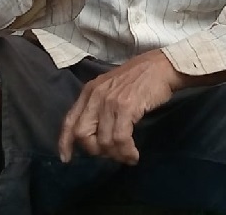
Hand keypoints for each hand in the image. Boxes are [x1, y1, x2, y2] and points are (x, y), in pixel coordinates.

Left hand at [58, 50, 185, 164]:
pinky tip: (134, 155)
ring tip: (127, 156)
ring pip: (103, 140)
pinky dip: (126, 151)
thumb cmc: (138, 80)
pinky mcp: (125, 106)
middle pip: (82, 134)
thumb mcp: (110, 90)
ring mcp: (109, 101)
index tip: (66, 159)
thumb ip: (99, 108)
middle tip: (112, 154)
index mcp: (88, 92)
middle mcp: (94, 96)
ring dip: (116, 154)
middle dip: (95, 150)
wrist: (161, 66)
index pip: (69, 120)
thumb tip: (96, 137)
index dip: (65, 142)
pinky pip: (120, 138)